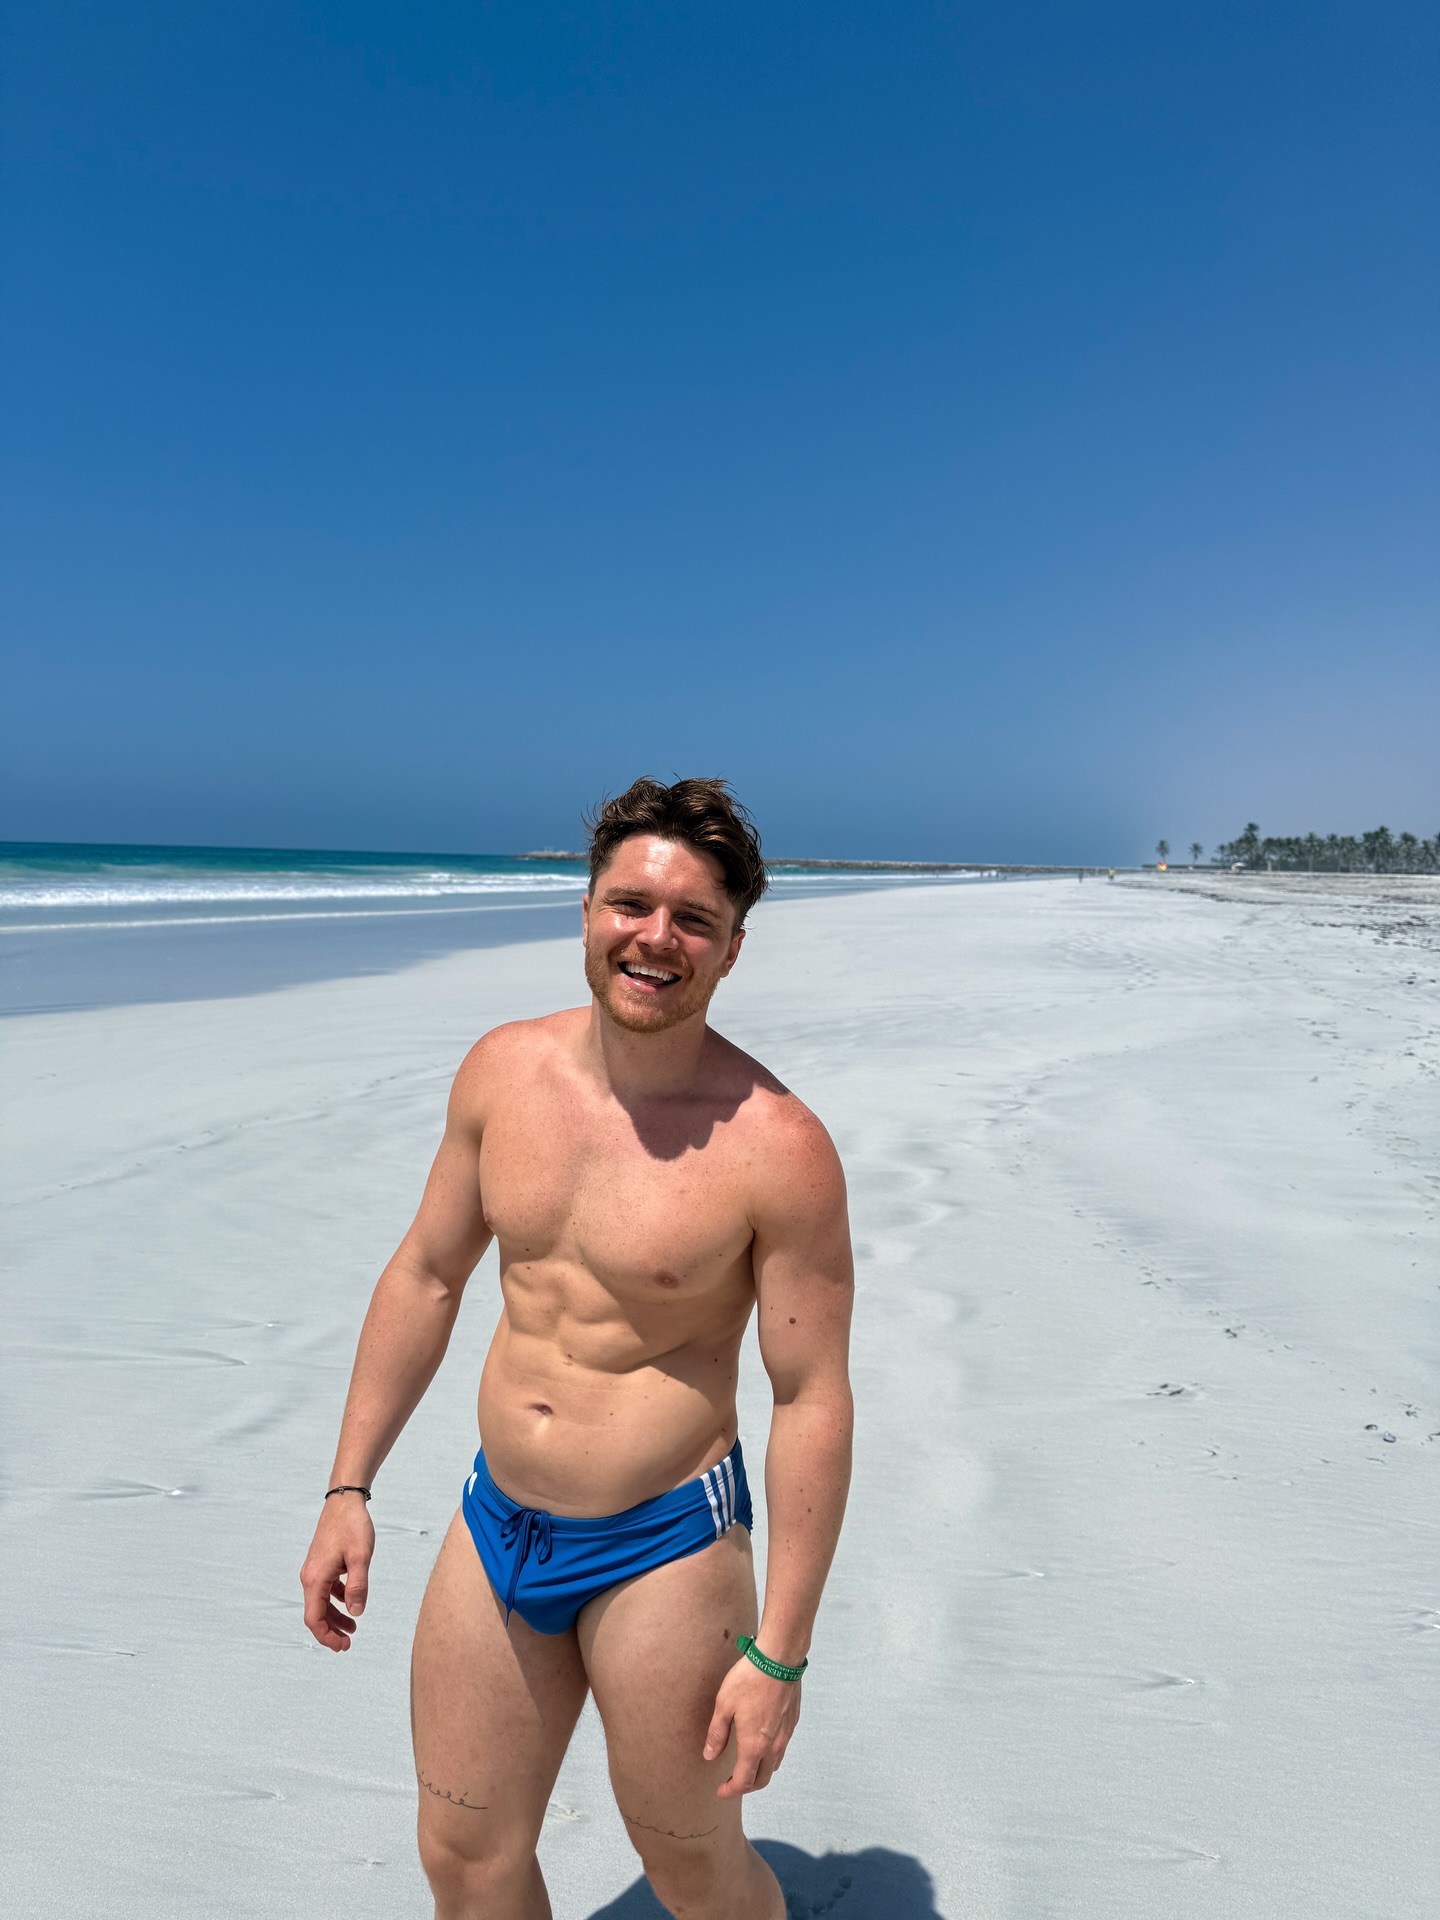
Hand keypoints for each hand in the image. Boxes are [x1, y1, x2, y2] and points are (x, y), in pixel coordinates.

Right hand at [300, 1495, 374, 1650]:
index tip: (343, 1646)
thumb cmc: (352, 1526)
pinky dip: (336, 1601)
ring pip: (321, 1602)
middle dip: (330, 1631)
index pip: (314, 1618)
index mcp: (315, 1579)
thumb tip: (356, 1613)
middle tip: (348, 1644)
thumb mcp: (360, 1556)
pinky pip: (326, 1590)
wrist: (344, 1500)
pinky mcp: (322, 1564)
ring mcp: (315, 1570)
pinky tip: (351, 1602)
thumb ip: (358, 1586)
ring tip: (353, 1627)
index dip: (326, 1636)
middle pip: (316, 1614)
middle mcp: (310, 1577)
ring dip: (335, 1617)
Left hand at [703, 1653, 801, 1796]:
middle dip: (747, 1787)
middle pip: (762, 1780)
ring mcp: (785, 1735)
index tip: (721, 1791)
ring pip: (774, 1765)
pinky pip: (782, 1748)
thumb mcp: (724, 1705)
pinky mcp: (792, 1723)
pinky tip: (761, 1742)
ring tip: (746, 1765)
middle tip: (733, 1783)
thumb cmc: (750, 1679)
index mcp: (754, 1745)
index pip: (744, 1781)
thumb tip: (709, 1755)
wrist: (779, 1659)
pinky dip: (770, 1755)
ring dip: (760, 1772)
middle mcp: (773, 1746)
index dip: (731, 1791)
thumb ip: (717, 1734)